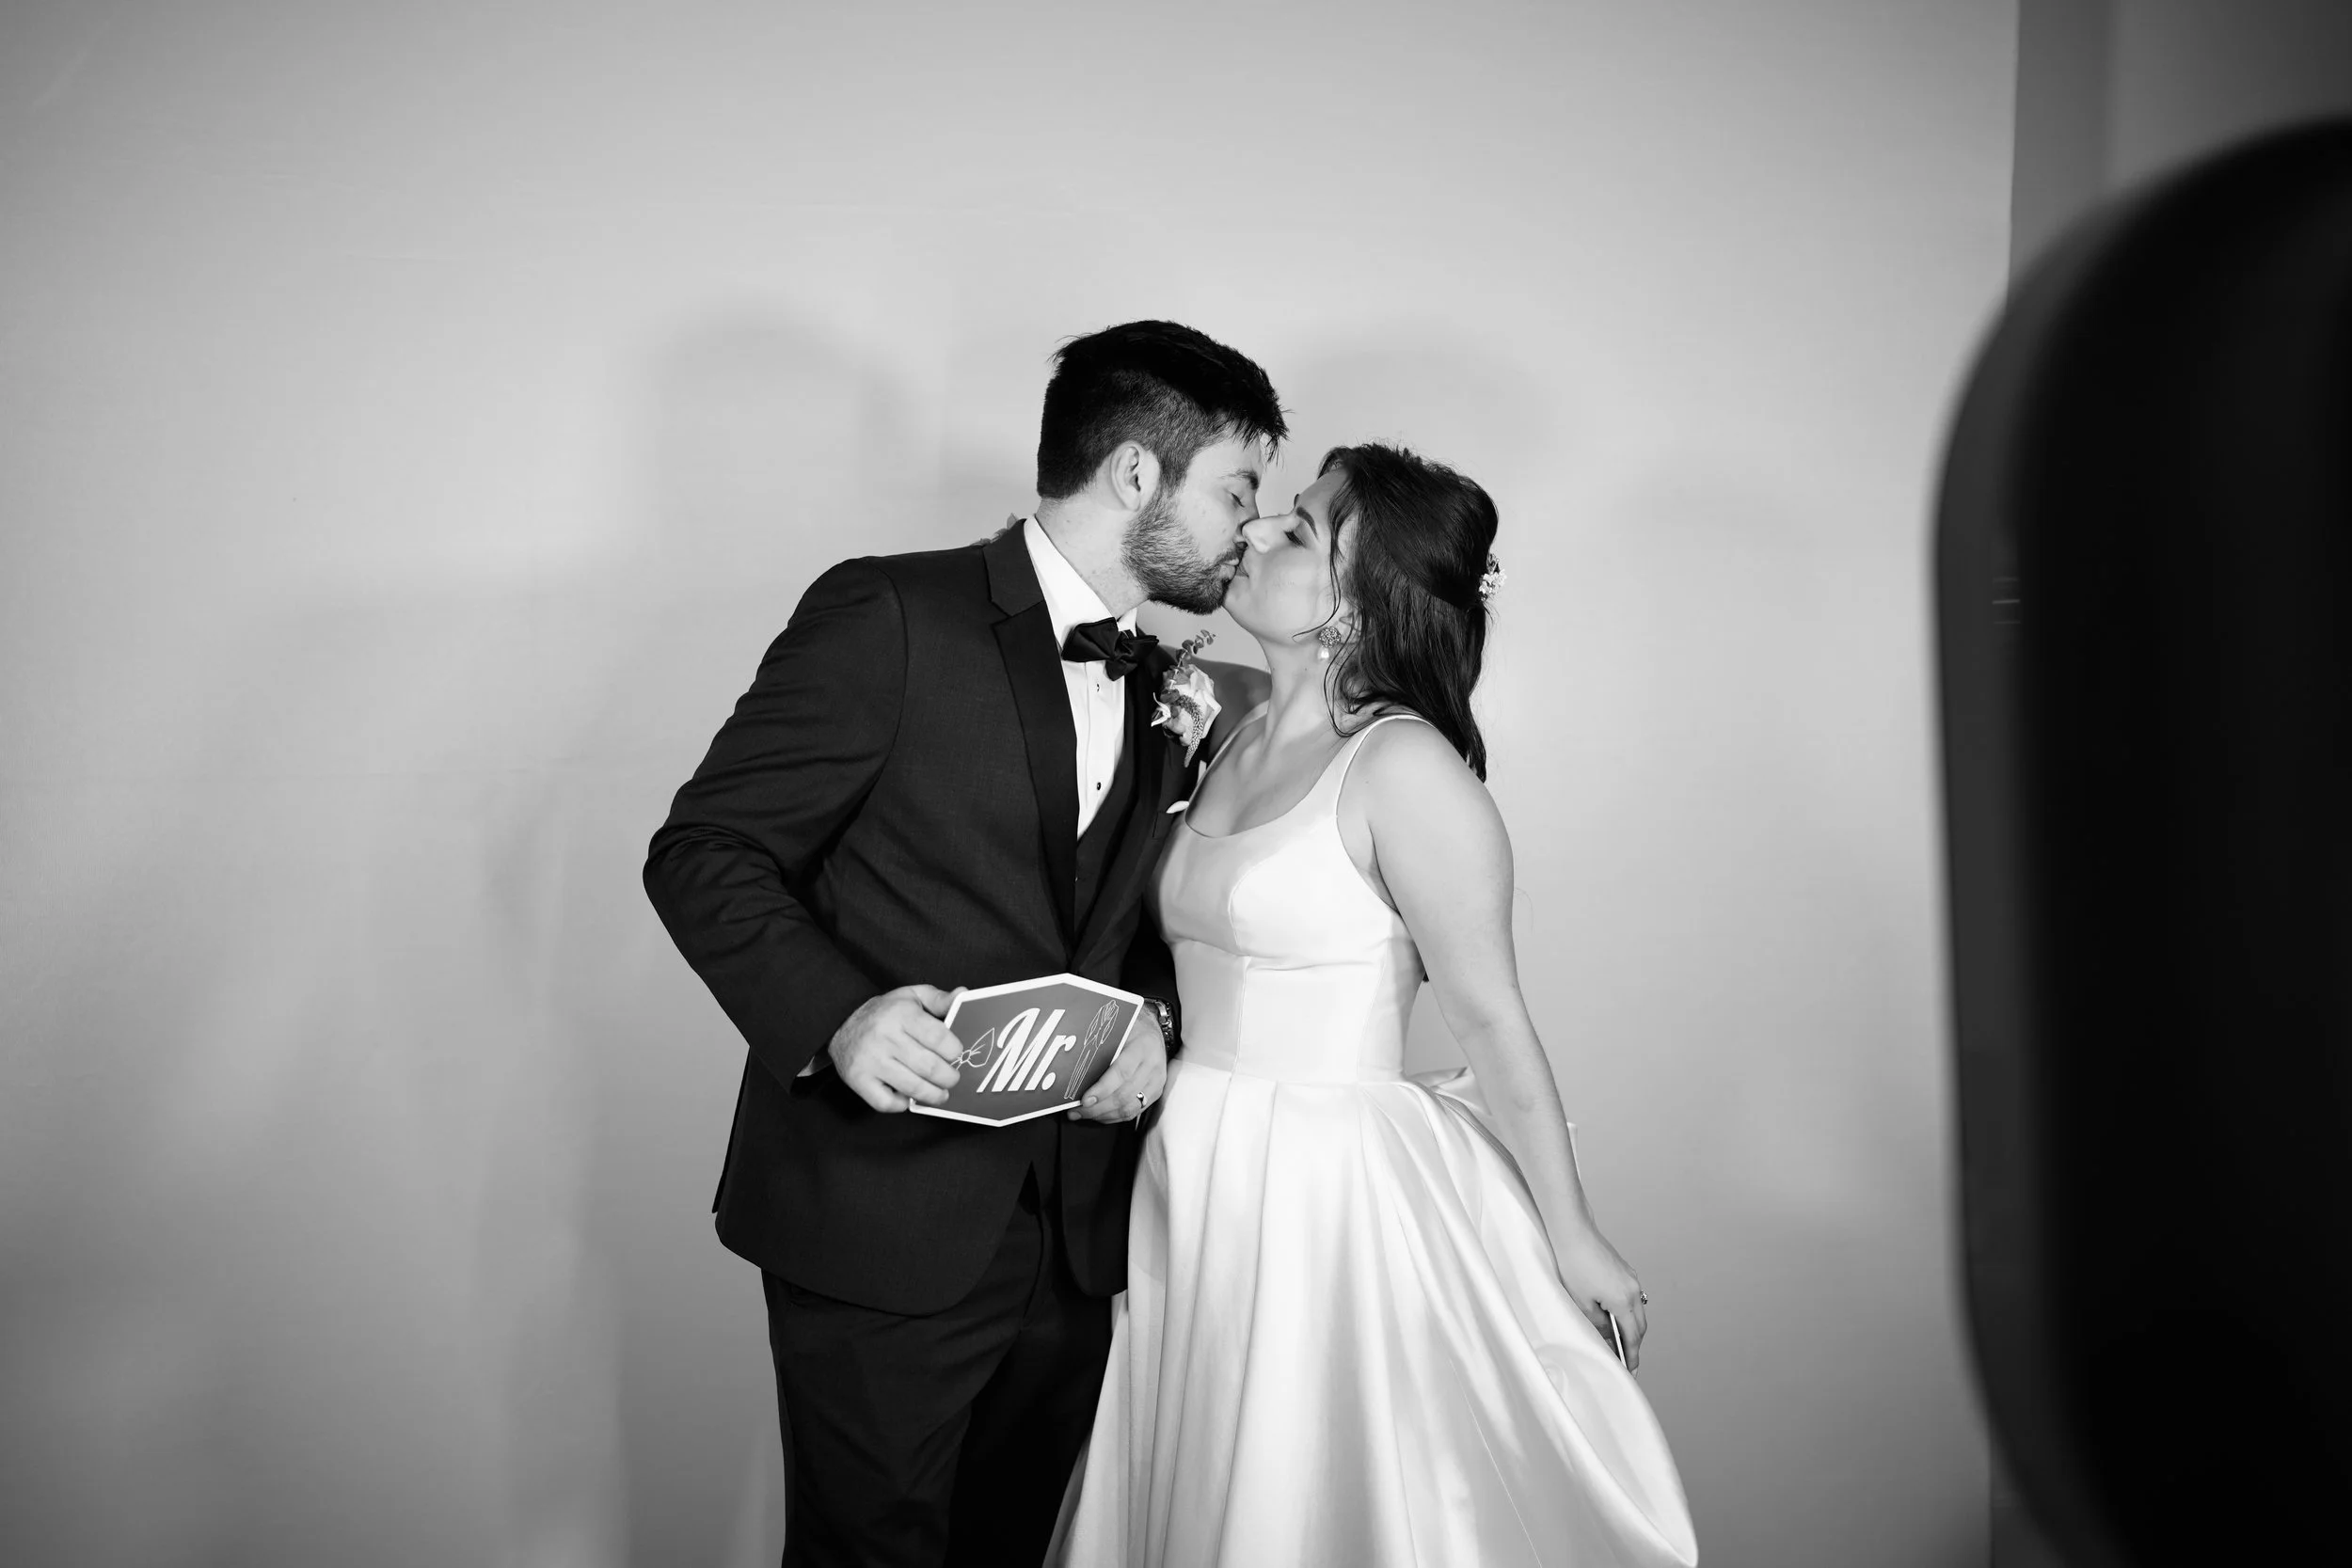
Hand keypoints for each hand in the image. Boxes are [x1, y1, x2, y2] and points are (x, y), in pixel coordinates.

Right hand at [825, 984, 962, 1112]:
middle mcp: (885, 1036)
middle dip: (949, 1078)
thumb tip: (962, 995)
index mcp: (901, 1013)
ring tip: (940, 1094)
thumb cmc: (885, 1013)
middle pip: (929, 1066)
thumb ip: (939, 999)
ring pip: (912, 1088)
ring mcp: (870, 1060)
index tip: (956, 1055)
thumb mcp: (912, 997)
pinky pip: (887, 1102)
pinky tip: (908, 1097)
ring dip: (933, 1095)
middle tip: (952, 1078)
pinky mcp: (858, 1079)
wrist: (841, 1025)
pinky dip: (902, 1104)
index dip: (954, 1051)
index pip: (939, 1037)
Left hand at [1067, 1005, 1168, 1124]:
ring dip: (1103, 1115)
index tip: (1085, 1099)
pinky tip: (1099, 1115)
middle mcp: (1152, 1066)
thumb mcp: (1118, 1031)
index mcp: (1142, 1047)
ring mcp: (1156, 1082)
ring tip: (1083, 1114)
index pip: (1122, 1072)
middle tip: (1076, 1110)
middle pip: (1124, 1095)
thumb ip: (1102, 1048)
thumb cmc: (1131, 1030)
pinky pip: (1134, 1112)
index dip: (1102, 1089)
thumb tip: (1074, 1068)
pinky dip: (1114, 1117)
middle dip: (1097, 1108)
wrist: (1154, 1032)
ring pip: (1129, 1108)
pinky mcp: (1155, 1093)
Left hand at [1551, 1224, 1649, 1371]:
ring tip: (1617, 1341)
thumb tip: (1608, 1337)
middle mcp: (1633, 1290)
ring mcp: (1631, 1278)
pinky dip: (1626, 1312)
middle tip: (1625, 1360)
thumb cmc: (1574, 1264)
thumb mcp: (1582, 1302)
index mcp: (1623, 1301)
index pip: (1632, 1337)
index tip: (1630, 1370)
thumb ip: (1598, 1323)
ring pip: (1637, 1311)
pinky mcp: (1625, 1270)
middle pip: (1639, 1326)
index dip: (1631, 1356)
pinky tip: (1614, 1317)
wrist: (1574, 1230)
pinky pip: (1631, 1297)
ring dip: (1630, 1327)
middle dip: (1633, 1344)